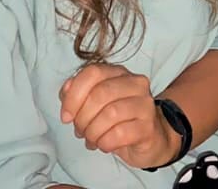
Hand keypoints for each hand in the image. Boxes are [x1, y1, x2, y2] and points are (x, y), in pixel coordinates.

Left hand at [60, 63, 176, 169]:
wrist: (151, 138)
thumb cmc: (119, 120)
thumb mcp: (94, 105)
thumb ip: (77, 94)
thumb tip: (67, 92)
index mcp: (119, 73)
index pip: (92, 72)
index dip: (73, 96)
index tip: (66, 116)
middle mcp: (136, 83)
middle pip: (100, 94)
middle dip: (82, 118)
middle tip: (80, 130)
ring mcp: (145, 104)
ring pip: (110, 114)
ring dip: (93, 132)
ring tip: (92, 139)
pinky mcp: (149, 126)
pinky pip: (120, 134)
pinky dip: (105, 142)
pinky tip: (105, 144)